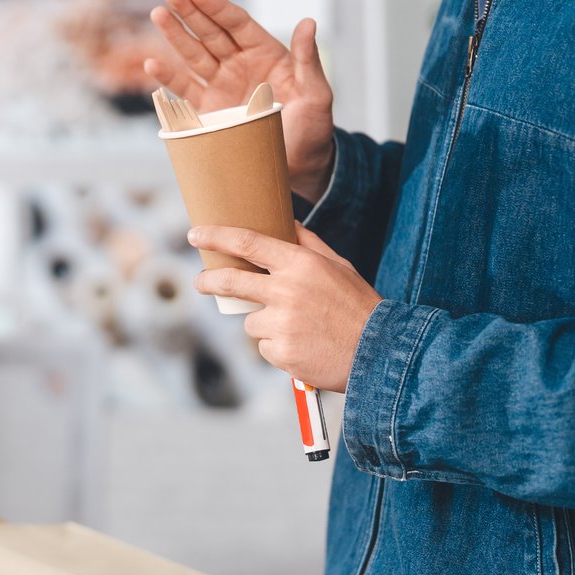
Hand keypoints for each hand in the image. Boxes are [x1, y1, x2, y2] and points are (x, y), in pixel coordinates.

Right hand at [144, 0, 336, 202]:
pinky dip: (168, 79)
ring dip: (175, 36)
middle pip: (210, 33)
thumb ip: (307, 60)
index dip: (216, 7)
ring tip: (158, 14)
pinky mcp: (209, 112)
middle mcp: (240, 65)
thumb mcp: (316, 94)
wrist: (299, 168)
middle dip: (190, 12)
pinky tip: (152, 64)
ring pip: (194, 55)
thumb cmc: (313, 129)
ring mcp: (222, 87)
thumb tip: (308, 22)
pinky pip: (185, 91)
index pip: (237, 23)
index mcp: (266, 54)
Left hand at [190, 224, 382, 392]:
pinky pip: (265, 347)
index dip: (216, 237)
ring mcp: (282, 323)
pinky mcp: (280, 352)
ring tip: (300, 329)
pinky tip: (304, 346)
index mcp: (301, 264)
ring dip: (265, 324)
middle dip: (208, 281)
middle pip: (231, 282)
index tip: (195, 235)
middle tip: (201, 282)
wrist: (380, 352)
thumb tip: (286, 223)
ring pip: (251, 321)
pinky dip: (278, 347)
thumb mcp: (338, 266)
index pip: (248, 243)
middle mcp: (287, 291)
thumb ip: (308, 245)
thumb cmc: (358, 306)